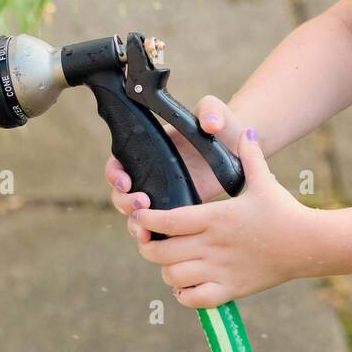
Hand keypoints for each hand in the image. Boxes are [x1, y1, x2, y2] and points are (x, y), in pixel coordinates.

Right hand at [105, 94, 241, 239]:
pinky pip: (156, 227)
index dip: (114, 173)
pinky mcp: (176, 210)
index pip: (119, 162)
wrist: (238, 148)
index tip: (126, 181)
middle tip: (142, 203)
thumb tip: (210, 123)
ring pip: (134, 215)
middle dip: (124, 202)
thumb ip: (211, 110)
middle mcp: (150, 172)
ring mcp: (161, 193)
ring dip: (134, 224)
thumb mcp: (215, 112)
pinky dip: (152, 235)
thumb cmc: (222, 125)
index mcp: (150, 148)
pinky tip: (158, 241)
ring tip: (145, 231)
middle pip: (121, 193)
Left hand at [133, 127, 316, 308]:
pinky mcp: (231, 289)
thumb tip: (247, 130)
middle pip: (161, 251)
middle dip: (148, 246)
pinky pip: (194, 299)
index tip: (139, 216)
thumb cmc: (284, 211)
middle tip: (149, 240)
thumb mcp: (264, 181)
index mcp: (216, 217)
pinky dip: (184, 294)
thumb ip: (250, 156)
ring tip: (169, 261)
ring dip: (166, 270)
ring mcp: (221, 270)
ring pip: (173, 276)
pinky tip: (186, 284)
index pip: (168, 221)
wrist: (308, 244)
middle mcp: (213, 245)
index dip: (146, 220)